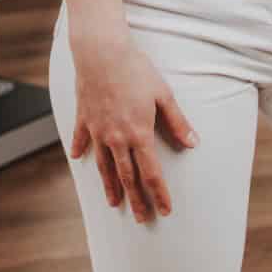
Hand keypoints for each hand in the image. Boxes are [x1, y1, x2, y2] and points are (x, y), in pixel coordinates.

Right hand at [67, 34, 200, 223]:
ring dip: (110, 186)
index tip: (164, 210)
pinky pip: (81, 139)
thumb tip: (193, 143)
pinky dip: (80, 150)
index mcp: (139, 134)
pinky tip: (79, 158)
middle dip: (136, 200)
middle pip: (127, 177)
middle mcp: (116, 138)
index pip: (151, 173)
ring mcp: (97, 130)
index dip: (159, 193)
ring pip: (103, 166)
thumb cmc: (135, 69)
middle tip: (142, 218)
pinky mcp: (83, 118)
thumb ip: (177, 121)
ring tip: (114, 203)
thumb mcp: (164, 94)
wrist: (102, 52)